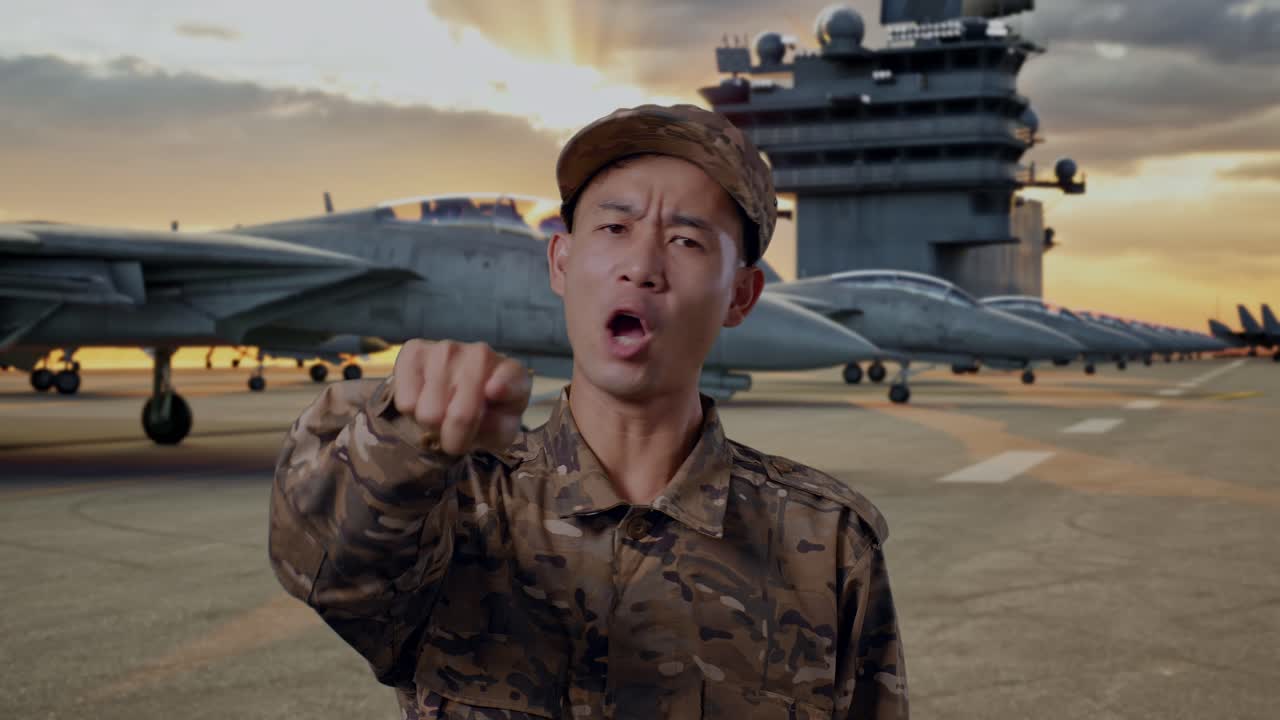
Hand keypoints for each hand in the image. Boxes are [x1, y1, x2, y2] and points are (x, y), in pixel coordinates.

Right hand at [391, 339, 531, 454]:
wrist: (456, 397)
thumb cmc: (486, 417)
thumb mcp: (500, 432)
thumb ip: (499, 427)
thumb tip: (488, 394)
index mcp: (513, 375)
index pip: (508, 379)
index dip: (501, 386)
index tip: (493, 391)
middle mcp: (481, 354)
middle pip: (460, 415)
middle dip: (455, 436)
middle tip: (457, 432)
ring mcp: (446, 349)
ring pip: (428, 413)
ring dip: (432, 424)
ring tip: (442, 413)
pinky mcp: (414, 351)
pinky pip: (405, 402)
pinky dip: (412, 411)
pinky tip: (425, 399)